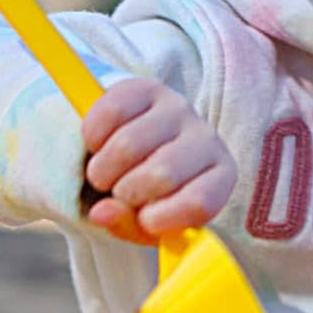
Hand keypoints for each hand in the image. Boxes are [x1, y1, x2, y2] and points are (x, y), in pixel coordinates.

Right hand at [80, 78, 235, 244]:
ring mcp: (179, 108)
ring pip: (128, 145)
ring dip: (102, 170)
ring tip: (104, 175)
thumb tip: (101, 212)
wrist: (142, 146)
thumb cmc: (152, 193)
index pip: (199, 202)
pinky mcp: (147, 87)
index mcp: (220, 177)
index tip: (144, 220)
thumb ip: (127, 224)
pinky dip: (93, 137)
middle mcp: (207, 138)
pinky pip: (110, 112)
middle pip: (161, 174)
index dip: (164, 218)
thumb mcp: (145, 220)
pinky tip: (98, 147)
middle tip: (118, 194)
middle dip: (127, 193)